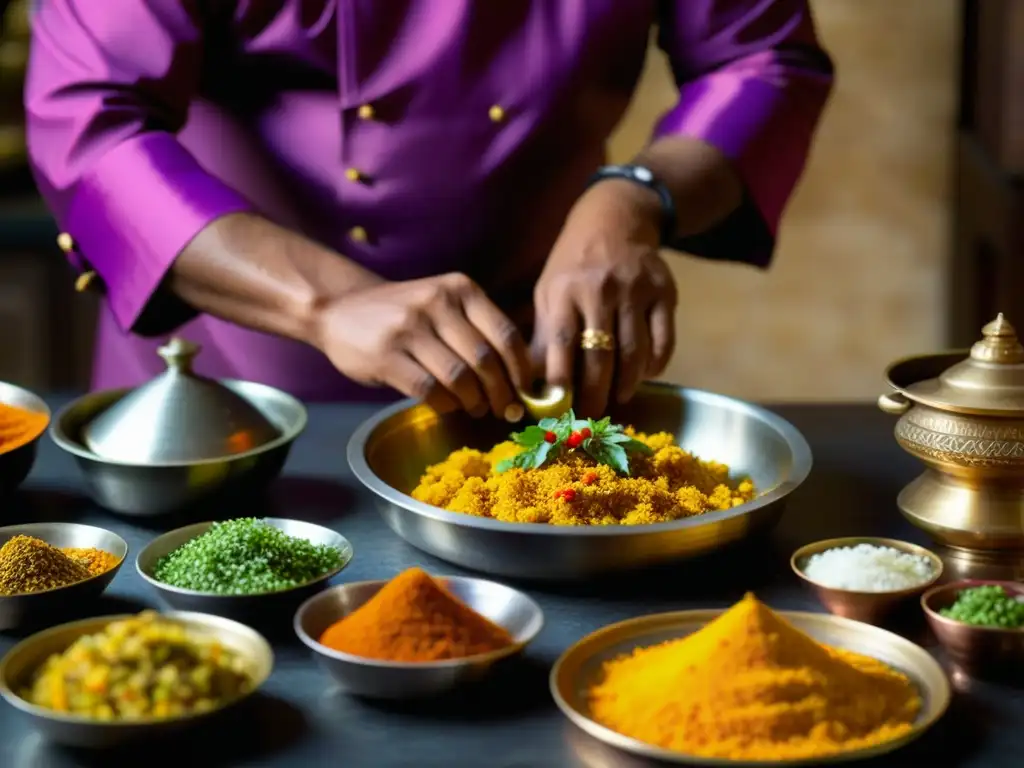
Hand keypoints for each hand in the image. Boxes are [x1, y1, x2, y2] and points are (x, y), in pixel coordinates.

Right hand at [315, 273, 530, 416]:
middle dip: (501, 392)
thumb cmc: (403, 313)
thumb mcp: (443, 303)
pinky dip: (444, 405)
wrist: (339, 309)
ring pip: (459, 378)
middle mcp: (437, 303)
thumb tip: (518, 377)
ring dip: (473, 401)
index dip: (521, 369)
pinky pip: (429, 390)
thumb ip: (476, 328)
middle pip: (485, 359)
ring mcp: (409, 328)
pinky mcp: (385, 355)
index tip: (526, 391)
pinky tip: (446, 405)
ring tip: (475, 408)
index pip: (505, 333)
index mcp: (460, 289)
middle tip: (504, 409)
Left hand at [533, 180, 677, 416]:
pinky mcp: (664, 292)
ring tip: (617, 398)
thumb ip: (543, 336)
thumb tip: (531, 385)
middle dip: (595, 393)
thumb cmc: (573, 265)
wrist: (615, 219)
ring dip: (626, 384)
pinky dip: (654, 365)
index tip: (559, 410)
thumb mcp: (548, 291)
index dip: (561, 380)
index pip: (562, 343)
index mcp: (564, 292)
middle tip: (592, 417)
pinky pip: (663, 341)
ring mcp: (636, 291)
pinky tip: (643, 375)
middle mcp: (600, 290)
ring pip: (634, 352)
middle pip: (600, 355)